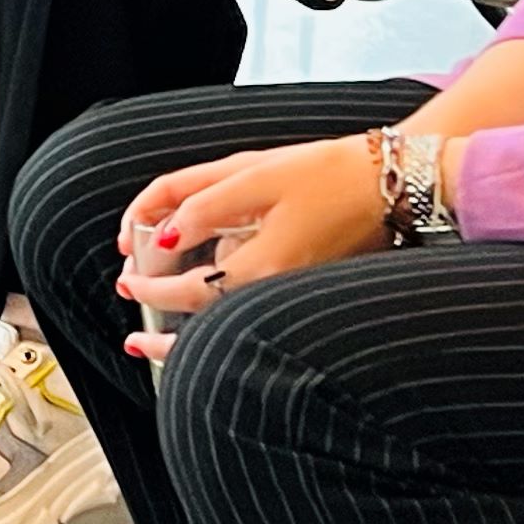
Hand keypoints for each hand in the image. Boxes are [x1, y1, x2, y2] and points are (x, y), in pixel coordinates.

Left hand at [112, 134, 389, 360]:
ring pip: (235, 327)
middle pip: (213, 327)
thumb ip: (203, 205)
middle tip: (134, 343)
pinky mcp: (308, 286)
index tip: (128, 285)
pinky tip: (212, 314)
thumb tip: (164, 235)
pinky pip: (257, 313)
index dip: (151, 291)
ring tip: (161, 350)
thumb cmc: (328, 173)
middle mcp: (279, 288)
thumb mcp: (255, 173)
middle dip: (168, 342)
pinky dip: (228, 321)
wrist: (395, 183)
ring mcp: (295, 292)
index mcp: (263, 264)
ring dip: (197, 341)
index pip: (190, 293)